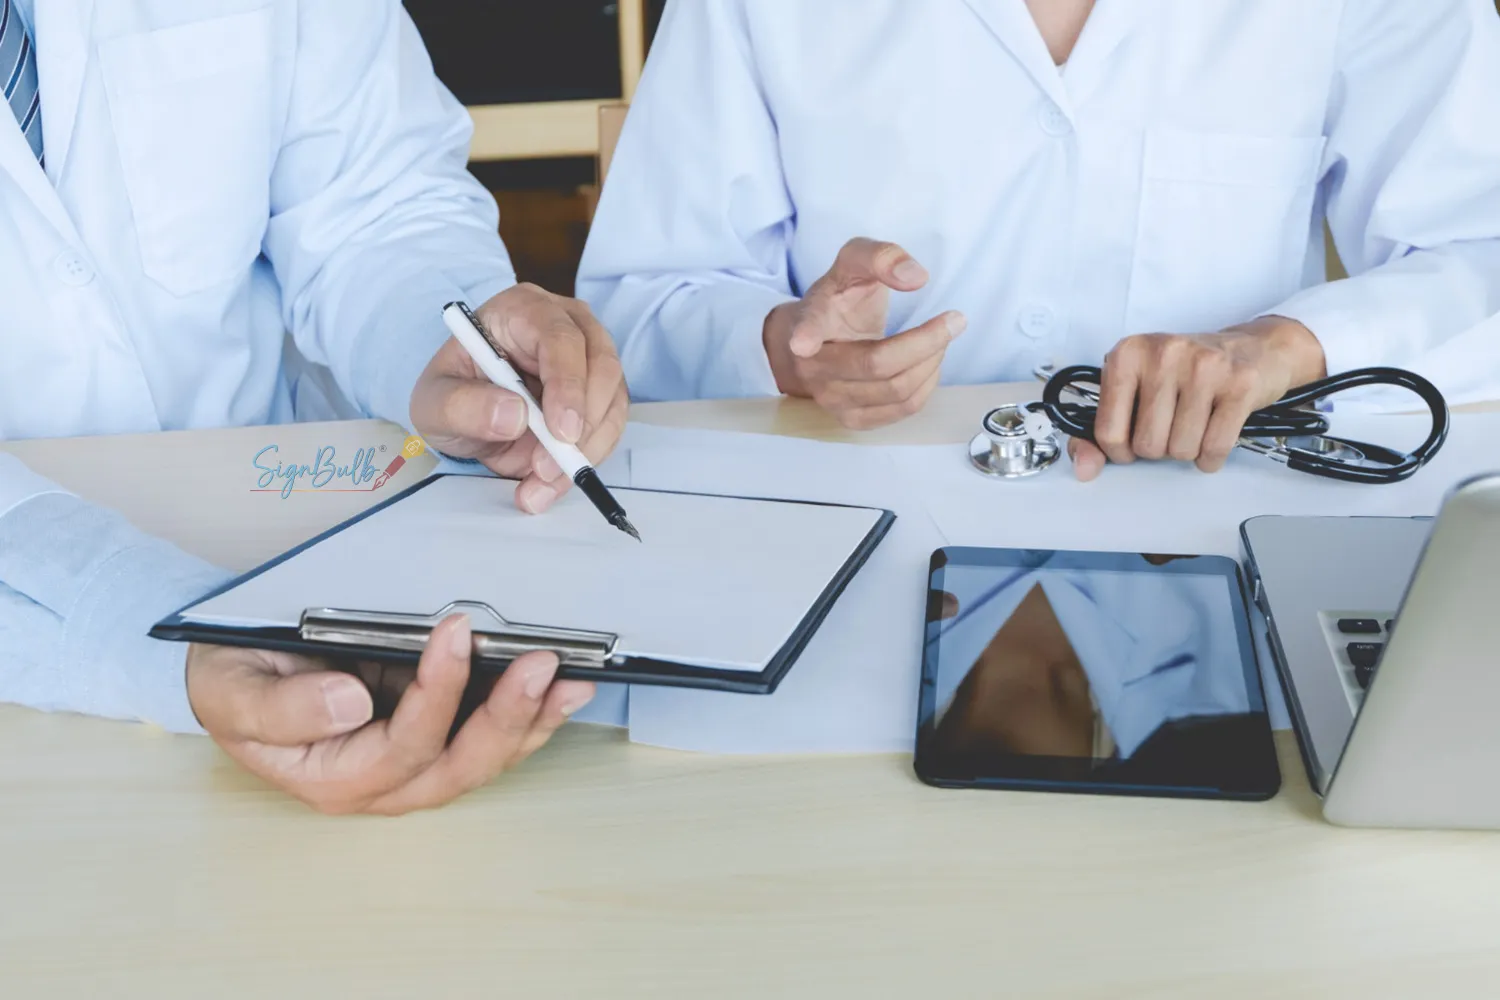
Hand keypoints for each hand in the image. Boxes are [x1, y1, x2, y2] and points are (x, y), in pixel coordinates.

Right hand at [186, 615, 595, 815]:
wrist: (236, 672)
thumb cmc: (235, 683)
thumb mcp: (234, 693)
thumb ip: (281, 709)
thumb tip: (349, 705)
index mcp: (333, 776)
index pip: (402, 746)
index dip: (437, 693)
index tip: (455, 634)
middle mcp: (382, 782)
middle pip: (457, 766)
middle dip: (506, 717)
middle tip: (541, 666)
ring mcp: (414, 761)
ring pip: (483, 758)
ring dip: (531, 721)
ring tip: (570, 680)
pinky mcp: (435, 734)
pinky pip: (488, 736)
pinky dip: (528, 714)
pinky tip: (560, 688)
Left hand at [410, 284, 628, 513]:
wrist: (464, 413)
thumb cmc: (452, 395)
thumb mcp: (434, 403)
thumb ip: (463, 406)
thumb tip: (515, 415)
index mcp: (522, 310)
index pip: (559, 337)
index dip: (567, 385)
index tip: (561, 433)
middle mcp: (567, 324)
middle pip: (600, 366)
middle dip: (582, 426)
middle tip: (548, 469)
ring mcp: (590, 357)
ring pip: (612, 401)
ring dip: (585, 450)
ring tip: (540, 484)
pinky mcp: (601, 393)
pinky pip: (609, 427)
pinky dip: (587, 460)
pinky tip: (551, 482)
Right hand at [764, 238, 965, 429]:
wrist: (813, 343)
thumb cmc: (837, 301)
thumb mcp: (853, 263)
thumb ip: (880, 257)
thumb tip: (915, 277)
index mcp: (810, 323)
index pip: (808, 330)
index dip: (806, 336)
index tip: (802, 342)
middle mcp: (814, 368)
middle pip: (877, 365)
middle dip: (926, 342)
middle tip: (955, 320)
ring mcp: (832, 400)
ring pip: (896, 390)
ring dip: (931, 362)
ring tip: (941, 338)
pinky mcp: (853, 419)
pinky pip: (903, 409)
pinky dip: (926, 384)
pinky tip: (928, 362)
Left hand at [1069, 317, 1326, 480]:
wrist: (1252, 348)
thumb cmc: (1185, 372)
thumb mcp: (1134, 390)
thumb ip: (1100, 431)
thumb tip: (1083, 468)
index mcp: (1127, 354)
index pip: (1107, 432)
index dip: (1120, 451)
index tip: (1132, 441)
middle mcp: (1163, 354)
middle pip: (1147, 445)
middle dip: (1159, 449)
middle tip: (1171, 425)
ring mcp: (1204, 367)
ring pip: (1181, 450)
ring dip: (1187, 450)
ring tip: (1194, 423)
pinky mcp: (1239, 384)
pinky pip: (1215, 448)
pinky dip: (1211, 455)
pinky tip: (1213, 432)